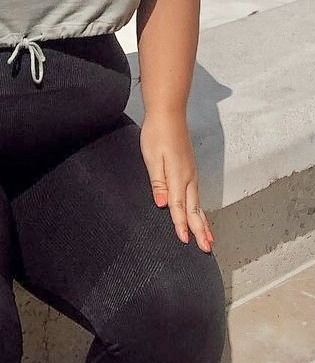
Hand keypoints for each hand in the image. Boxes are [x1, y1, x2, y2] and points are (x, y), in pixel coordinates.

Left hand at [139, 113, 213, 252]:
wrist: (169, 113)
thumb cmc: (157, 133)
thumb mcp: (152, 157)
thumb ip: (158, 182)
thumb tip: (163, 204)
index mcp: (177, 175)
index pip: (179, 206)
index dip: (180, 225)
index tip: (185, 241)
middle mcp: (188, 177)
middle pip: (194, 209)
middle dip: (199, 230)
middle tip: (206, 249)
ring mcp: (191, 173)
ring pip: (197, 203)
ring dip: (202, 221)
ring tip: (208, 238)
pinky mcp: (190, 169)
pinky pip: (196, 194)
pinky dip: (199, 208)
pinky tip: (199, 213)